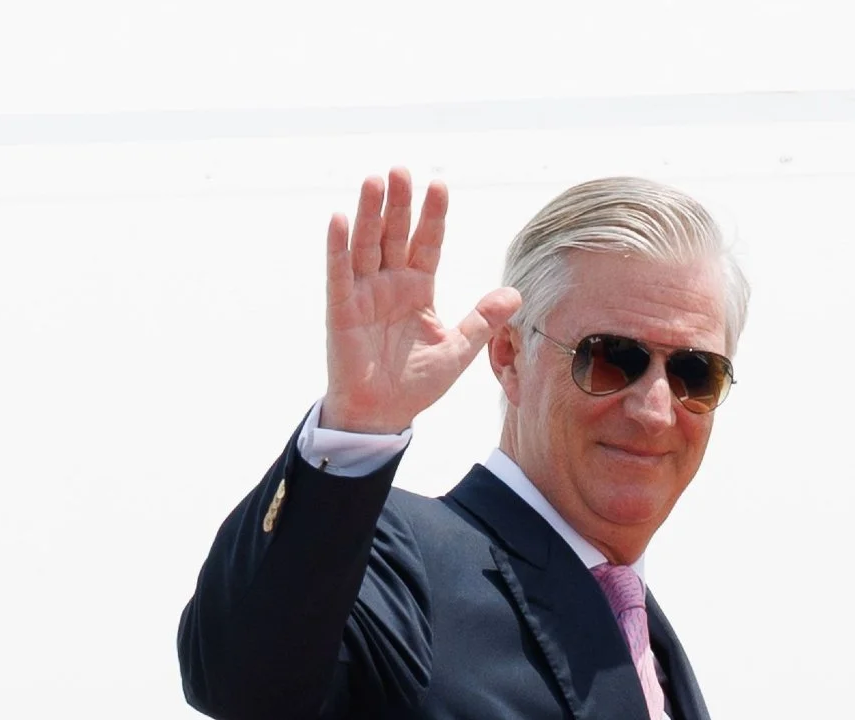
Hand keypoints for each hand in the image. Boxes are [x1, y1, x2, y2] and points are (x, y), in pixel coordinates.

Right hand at [323, 168, 520, 434]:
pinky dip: (338, 246)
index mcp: (418, 288)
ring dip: (369, 212)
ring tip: (375, 180)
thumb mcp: (457, 351)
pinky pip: (339, 273)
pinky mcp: (342, 309)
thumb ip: (483, 320)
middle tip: (402, 170)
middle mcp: (390, 283)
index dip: (433, 215)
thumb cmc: (416, 383)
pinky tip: (340, 218)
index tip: (440, 183)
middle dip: (399, 203)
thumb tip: (516, 294)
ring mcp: (364, 293)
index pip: (427, 243)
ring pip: (367, 243)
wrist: (383, 415)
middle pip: (395, 234)